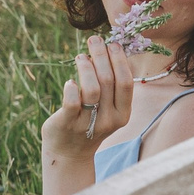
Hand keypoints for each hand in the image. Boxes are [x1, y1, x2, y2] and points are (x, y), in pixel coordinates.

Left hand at [40, 34, 135, 168]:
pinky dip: (71, 87)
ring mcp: (88, 123)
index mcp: (123, 114)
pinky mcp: (68, 124)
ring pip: (91, 88)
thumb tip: (110, 51)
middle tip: (94, 40)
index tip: (112, 44)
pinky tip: (69, 82)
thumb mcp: (107, 109)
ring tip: (80, 57)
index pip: (125, 82)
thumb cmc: (89, 123)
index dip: (119, 60)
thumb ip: (111, 87)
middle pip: (108, 80)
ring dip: (85, 67)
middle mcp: (109, 120)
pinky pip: (71, 101)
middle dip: (101, 55)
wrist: (69, 154)